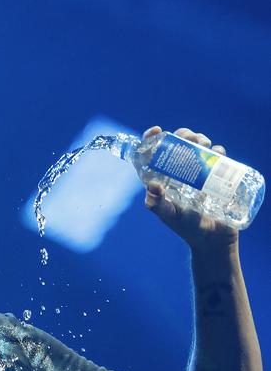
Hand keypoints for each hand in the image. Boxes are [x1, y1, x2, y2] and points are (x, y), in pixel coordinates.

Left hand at [142, 126, 238, 251]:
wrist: (212, 239)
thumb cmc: (187, 228)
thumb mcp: (170, 215)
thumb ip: (158, 204)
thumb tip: (151, 187)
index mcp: (164, 179)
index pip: (155, 154)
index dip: (153, 139)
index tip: (157, 131)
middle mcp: (180, 172)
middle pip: (180, 143)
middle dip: (183, 134)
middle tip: (188, 138)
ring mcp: (199, 172)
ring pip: (199, 145)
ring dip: (201, 139)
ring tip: (203, 144)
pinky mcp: (217, 174)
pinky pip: (218, 155)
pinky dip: (218, 150)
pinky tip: (217, 154)